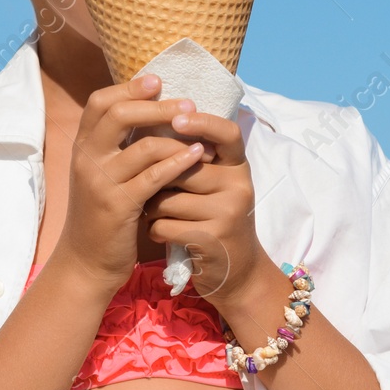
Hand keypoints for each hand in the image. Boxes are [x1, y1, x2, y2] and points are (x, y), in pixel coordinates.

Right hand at [53, 74, 206, 289]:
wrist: (86, 262)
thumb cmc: (102, 214)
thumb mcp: (102, 175)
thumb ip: (117, 146)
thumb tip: (150, 111)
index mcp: (83, 148)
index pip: (99, 102)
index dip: (128, 87)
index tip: (157, 80)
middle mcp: (86, 160)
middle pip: (118, 114)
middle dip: (157, 106)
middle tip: (188, 104)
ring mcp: (100, 183)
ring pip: (143, 146)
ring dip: (177, 138)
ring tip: (202, 134)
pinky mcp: (118, 206)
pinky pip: (154, 177)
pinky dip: (179, 163)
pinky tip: (197, 156)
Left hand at [138, 107, 271, 304]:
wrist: (237, 272)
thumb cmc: (215, 219)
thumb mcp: (216, 185)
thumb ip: (195, 160)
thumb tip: (153, 124)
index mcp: (238, 167)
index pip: (228, 133)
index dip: (203, 122)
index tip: (177, 118)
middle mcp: (239, 186)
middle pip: (181, 168)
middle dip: (157, 180)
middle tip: (150, 190)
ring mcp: (228, 213)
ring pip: (167, 198)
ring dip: (152, 208)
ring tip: (158, 214)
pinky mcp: (212, 239)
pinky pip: (164, 225)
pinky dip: (155, 230)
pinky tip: (162, 234)